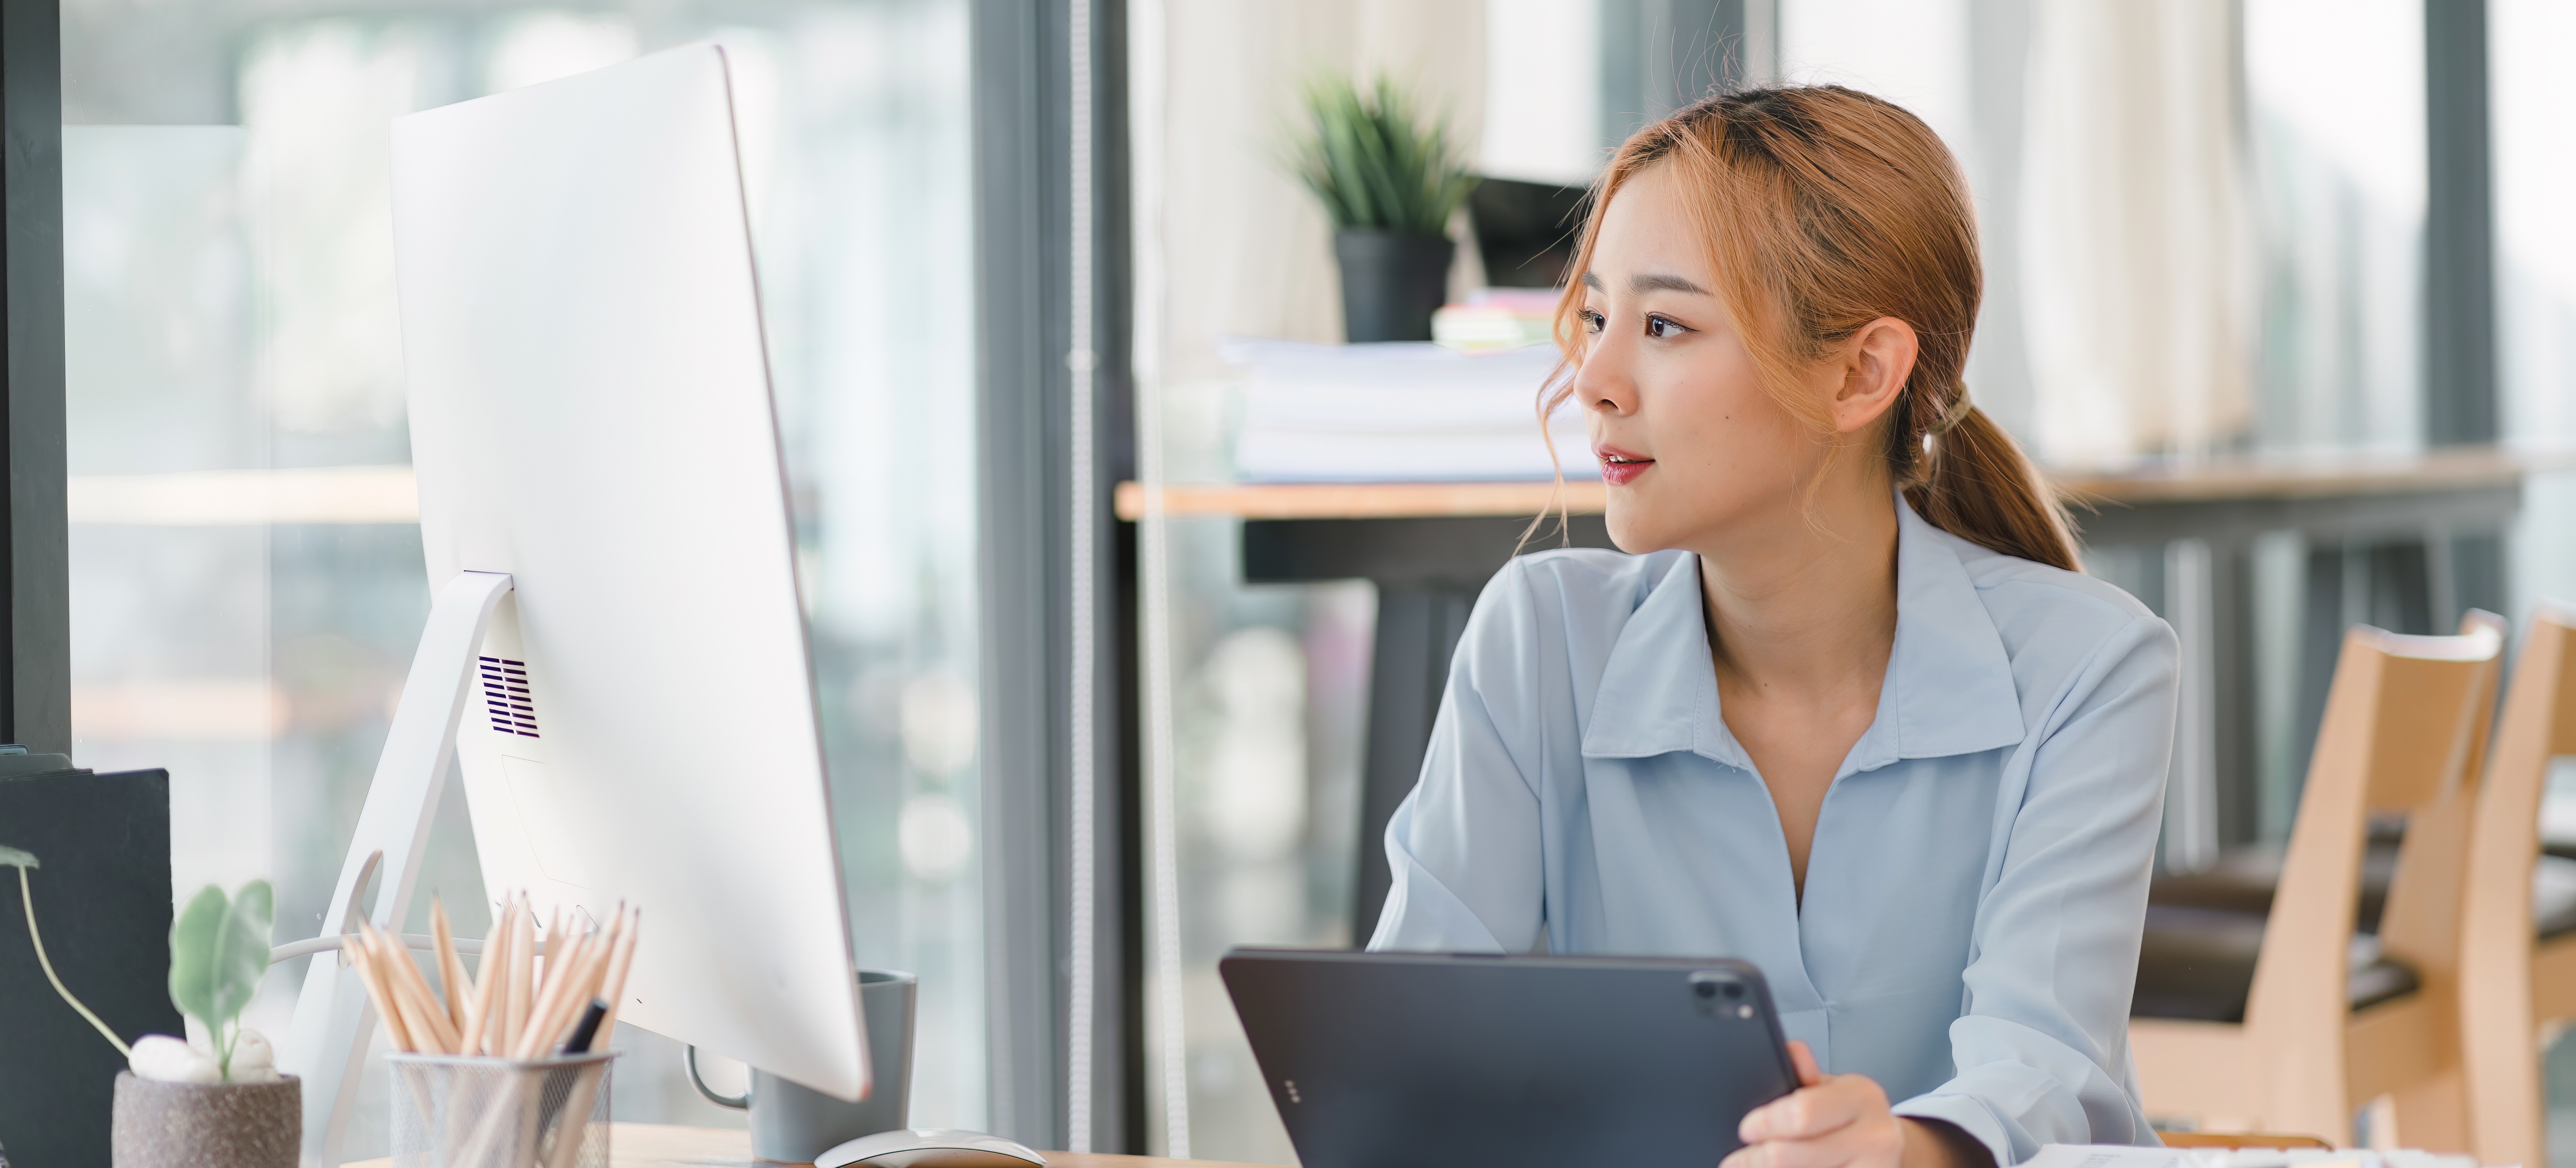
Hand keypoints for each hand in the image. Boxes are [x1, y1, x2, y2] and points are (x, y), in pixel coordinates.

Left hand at [1724, 1041, 1991, 1167]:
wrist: (1889, 1147)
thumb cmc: (1851, 1115)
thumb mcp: (1831, 1087)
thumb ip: (1803, 1074)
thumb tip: (1789, 1051)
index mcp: (1861, 1097)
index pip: (1802, 1113)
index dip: (1766, 1124)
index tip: (1745, 1129)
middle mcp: (1876, 1137)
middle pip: (1792, 1155)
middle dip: (1754, 1158)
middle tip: (1735, 1160)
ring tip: (1750, 1166)